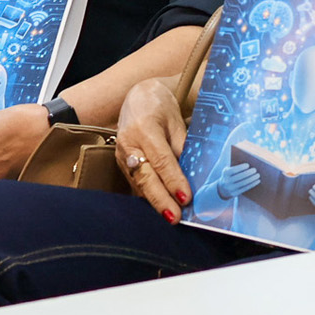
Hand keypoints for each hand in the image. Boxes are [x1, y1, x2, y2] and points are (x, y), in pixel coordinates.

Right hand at [115, 76, 192, 219]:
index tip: (185, 197)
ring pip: (139, 183)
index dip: (173, 180)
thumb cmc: (161, 107)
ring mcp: (122, 155)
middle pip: (146, 177)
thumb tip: (192, 174)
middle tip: (174, 217)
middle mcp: (129, 143)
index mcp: (144, 128)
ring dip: (155, 202)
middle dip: (161, 199)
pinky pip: (136, 183)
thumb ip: (182, 146)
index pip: (161, 160)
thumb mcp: (176, 121)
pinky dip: (149, 197)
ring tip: (170, 217)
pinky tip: (160, 208)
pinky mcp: (122, 163)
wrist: (138, 97)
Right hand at [216, 162, 260, 198]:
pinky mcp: (235, 193)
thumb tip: (248, 154)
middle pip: (239, 177)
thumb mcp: (229, 168)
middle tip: (255, 170)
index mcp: (225, 173)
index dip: (240, 168)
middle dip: (248, 173)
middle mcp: (227, 181)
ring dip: (251, 179)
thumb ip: (236, 163)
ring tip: (258, 175)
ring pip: (243, 183)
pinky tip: (257, 181)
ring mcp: (231, 188)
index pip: (232, 170)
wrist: (222, 188)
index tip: (248, 165)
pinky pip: (245, 189)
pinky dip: (252, 184)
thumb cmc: (229, 174)